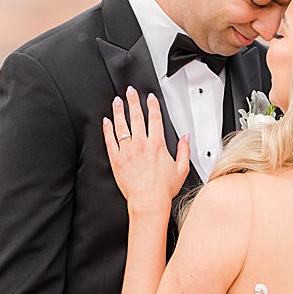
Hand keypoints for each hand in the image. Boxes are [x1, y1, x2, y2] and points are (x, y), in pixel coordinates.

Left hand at [102, 87, 188, 209]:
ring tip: (117, 101)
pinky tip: (106, 121)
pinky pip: (110, 141)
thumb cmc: (163, 189)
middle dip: (134, 102)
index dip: (152, 105)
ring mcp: (127, 151)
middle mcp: (141, 145)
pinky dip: (107, 130)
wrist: (148, 201)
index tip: (150, 97)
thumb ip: (184, 150)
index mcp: (157, 145)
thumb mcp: (182, 169)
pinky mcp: (116, 160)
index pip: (155, 119)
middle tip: (130, 91)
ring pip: (121, 126)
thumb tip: (186, 138)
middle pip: (137, 117)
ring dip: (119, 111)